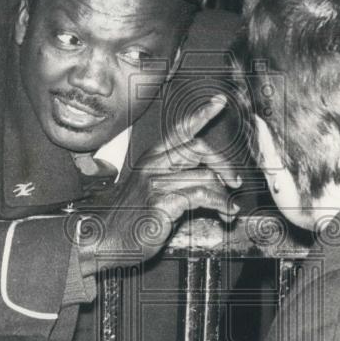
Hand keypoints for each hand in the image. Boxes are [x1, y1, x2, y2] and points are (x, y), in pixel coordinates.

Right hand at [80, 95, 241, 272]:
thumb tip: (214, 179)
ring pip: (205, 176)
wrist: (104, 239)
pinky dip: (219, 204)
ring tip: (229, 209)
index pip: (180, 130)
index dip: (202, 115)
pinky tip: (224, 212)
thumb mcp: (153, 190)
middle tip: (235, 182)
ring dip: (224, 195)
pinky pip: (201, 195)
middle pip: (198, 148)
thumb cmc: (132, 217)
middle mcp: (153, 164)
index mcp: (152, 157)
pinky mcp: (161, 201)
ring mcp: (155, 182)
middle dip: (223, 164)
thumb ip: (177, 177)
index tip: (219, 102)